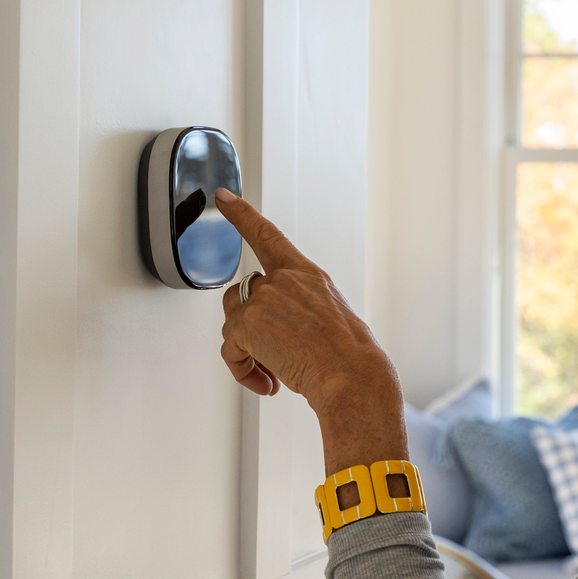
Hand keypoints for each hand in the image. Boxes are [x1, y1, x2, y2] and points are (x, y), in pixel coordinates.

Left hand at [216, 189, 407, 473]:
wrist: (353, 377)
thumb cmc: (351, 358)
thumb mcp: (332, 319)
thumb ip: (299, 310)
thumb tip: (275, 330)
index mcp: (308, 275)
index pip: (268, 236)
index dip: (242, 215)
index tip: (224, 197)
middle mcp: (285, 281)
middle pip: (244, 295)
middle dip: (251, 326)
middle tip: (275, 357)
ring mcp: (265, 299)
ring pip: (233, 323)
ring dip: (247, 350)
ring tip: (274, 371)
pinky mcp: (248, 324)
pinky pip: (230, 351)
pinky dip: (243, 371)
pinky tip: (267, 381)